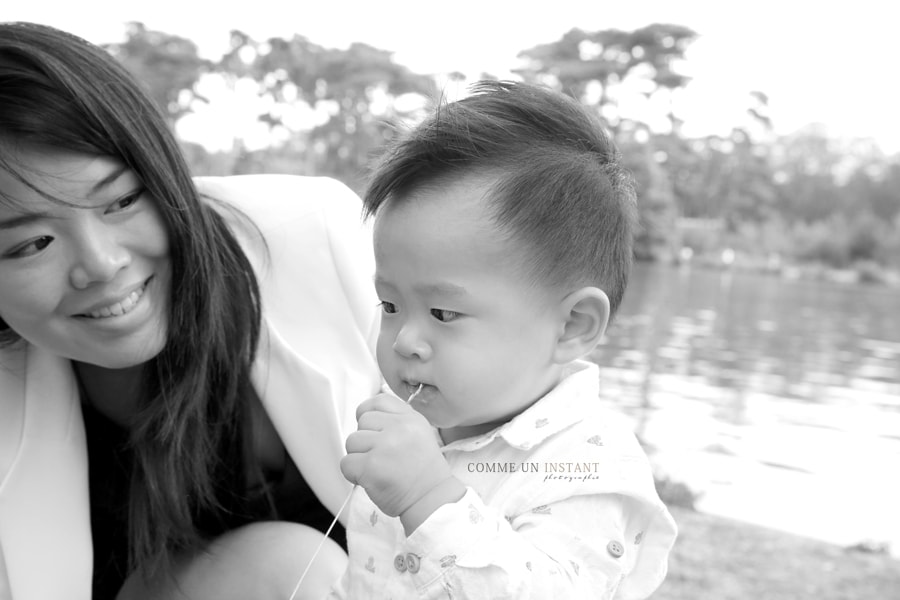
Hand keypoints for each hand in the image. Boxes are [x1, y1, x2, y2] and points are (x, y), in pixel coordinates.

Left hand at [340, 393, 463, 531]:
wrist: (432, 500)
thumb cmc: (423, 472)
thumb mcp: (420, 434)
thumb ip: (397, 421)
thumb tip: (366, 417)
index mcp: (411, 418)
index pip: (379, 401)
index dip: (369, 414)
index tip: (372, 431)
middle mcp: (399, 428)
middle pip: (362, 422)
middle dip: (365, 440)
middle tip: (380, 457)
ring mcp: (385, 446)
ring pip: (351, 441)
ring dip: (358, 457)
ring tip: (377, 469)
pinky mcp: (371, 466)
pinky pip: (346, 463)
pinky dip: (353, 474)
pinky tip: (370, 480)